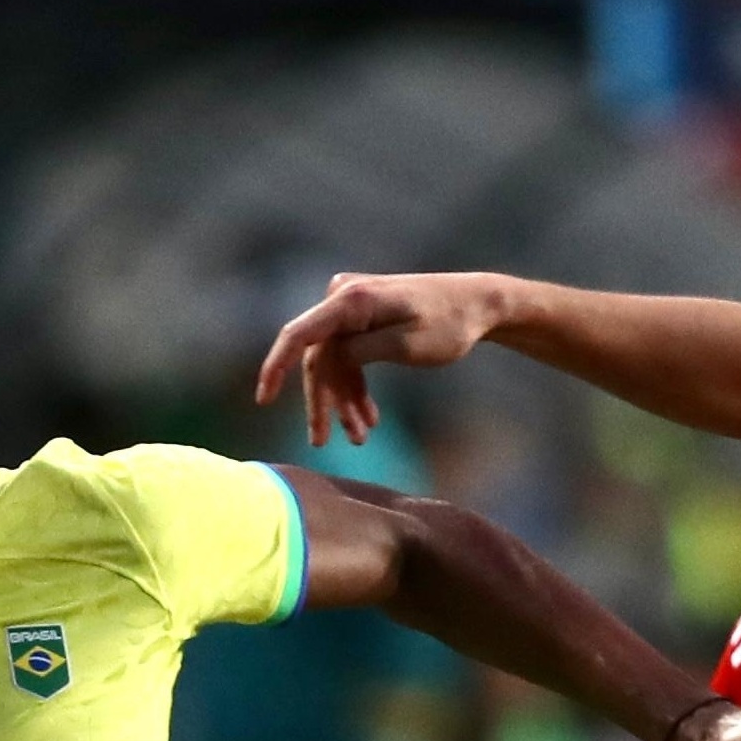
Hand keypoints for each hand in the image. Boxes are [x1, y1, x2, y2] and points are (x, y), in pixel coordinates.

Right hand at [257, 272, 515, 447]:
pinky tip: (369, 420)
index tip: (263, 400)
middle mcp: (343, 297)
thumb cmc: (448, 324)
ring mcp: (351, 307)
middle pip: (317, 357)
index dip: (276, 367)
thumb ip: (362, 352)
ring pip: (332, 363)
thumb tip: (327, 361)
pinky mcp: (361, 319)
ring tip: (361, 438)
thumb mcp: (408, 345)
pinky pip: (347, 357)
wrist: (477, 306)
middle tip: (322, 443)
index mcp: (351, 300)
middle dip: (324, 402)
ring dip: (343, 401)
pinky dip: (355, 389)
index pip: (300, 334)